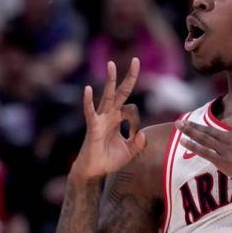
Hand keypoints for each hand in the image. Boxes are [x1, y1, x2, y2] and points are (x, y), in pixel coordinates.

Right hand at [70, 58, 144, 180]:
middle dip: (129, 77)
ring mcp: (101, 119)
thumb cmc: (108, 160)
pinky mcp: (93, 127)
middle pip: (121, 92)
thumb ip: (138, 143)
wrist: (93, 171)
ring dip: (110, 80)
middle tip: (136, 60)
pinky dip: (88, 101)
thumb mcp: (129, 152)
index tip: (135, 137)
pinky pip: (90, 111)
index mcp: (118, 119)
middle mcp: (110, 115)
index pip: (132, 109)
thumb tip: (143, 134)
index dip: (137, 123)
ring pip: (107, 96)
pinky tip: (88, 89)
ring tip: (112, 64)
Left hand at [175, 120, 231, 190]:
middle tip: (181, 121)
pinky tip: (183, 141)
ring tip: (178, 126)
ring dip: (189, 131)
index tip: (216, 140)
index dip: (221, 138)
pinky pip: (204, 151)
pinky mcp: (223, 160)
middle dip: (193, 126)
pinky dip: (192, 146)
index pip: (227, 131)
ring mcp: (226, 147)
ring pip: (204, 138)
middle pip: (209, 129)